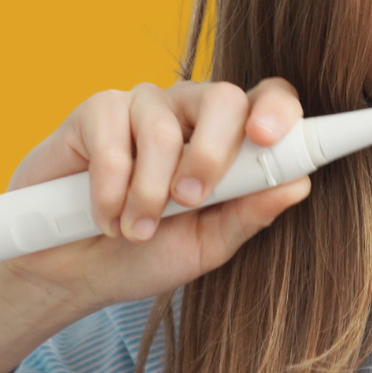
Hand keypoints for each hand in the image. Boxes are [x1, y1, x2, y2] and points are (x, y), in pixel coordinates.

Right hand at [0, 78, 310, 313]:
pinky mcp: (96, 111)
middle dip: (211, 154)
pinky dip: (109, 188)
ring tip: (137, 230)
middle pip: (223, 98)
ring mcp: (145, 106)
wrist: (73, 273)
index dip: (279, 110)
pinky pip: (112, 136)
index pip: (271, 99)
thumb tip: (298, 185)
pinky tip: (104, 217)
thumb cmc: (148, 254)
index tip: (269, 138)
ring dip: (150, 191)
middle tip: (189, 201)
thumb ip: (249, 214)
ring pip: (164, 127)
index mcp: (232, 137)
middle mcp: (193, 111)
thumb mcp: (206, 245)